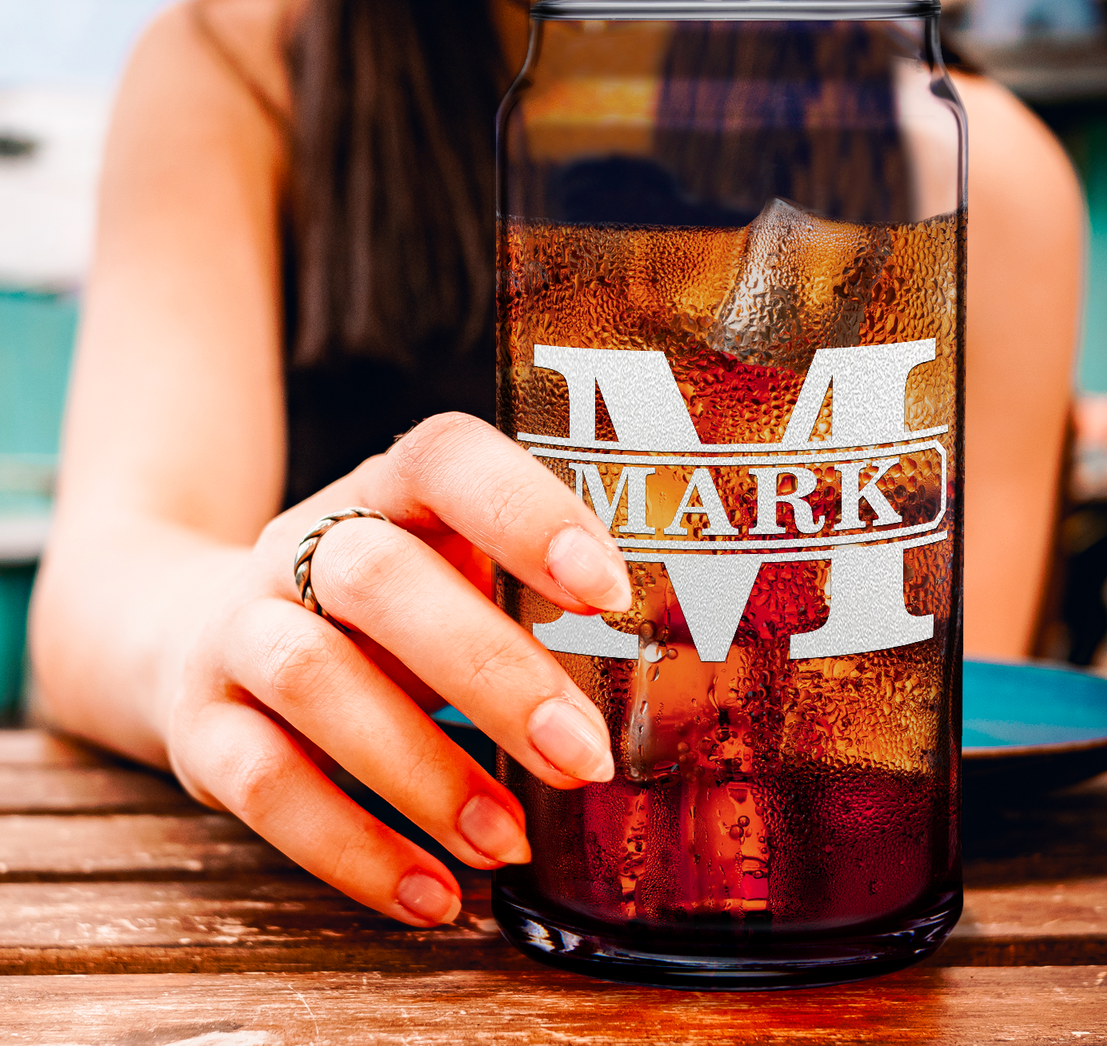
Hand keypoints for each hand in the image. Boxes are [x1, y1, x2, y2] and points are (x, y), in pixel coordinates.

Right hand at [163, 413, 631, 925]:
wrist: (200, 633)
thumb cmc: (379, 613)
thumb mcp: (446, 578)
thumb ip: (528, 606)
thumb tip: (659, 684)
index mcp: (388, 492)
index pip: (446, 459)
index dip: (525, 512)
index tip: (608, 592)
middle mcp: (301, 544)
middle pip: (379, 578)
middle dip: (492, 672)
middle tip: (581, 758)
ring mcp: (240, 627)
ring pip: (315, 678)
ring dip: (422, 772)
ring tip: (506, 841)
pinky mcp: (199, 723)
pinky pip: (262, 783)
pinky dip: (352, 849)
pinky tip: (433, 895)